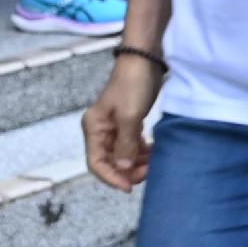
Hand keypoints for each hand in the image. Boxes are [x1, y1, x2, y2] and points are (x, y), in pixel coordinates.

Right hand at [84, 53, 157, 189]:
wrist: (145, 59)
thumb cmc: (134, 85)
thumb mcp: (129, 117)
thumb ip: (125, 145)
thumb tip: (123, 170)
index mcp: (94, 128)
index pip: (96, 163)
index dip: (111, 178)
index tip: (130, 186)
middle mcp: (100, 130)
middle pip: (110, 161)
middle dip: (128, 171)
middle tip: (148, 173)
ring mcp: (114, 127)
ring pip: (123, 155)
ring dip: (137, 163)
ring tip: (154, 163)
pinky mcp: (128, 122)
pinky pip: (132, 145)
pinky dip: (142, 152)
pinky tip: (154, 153)